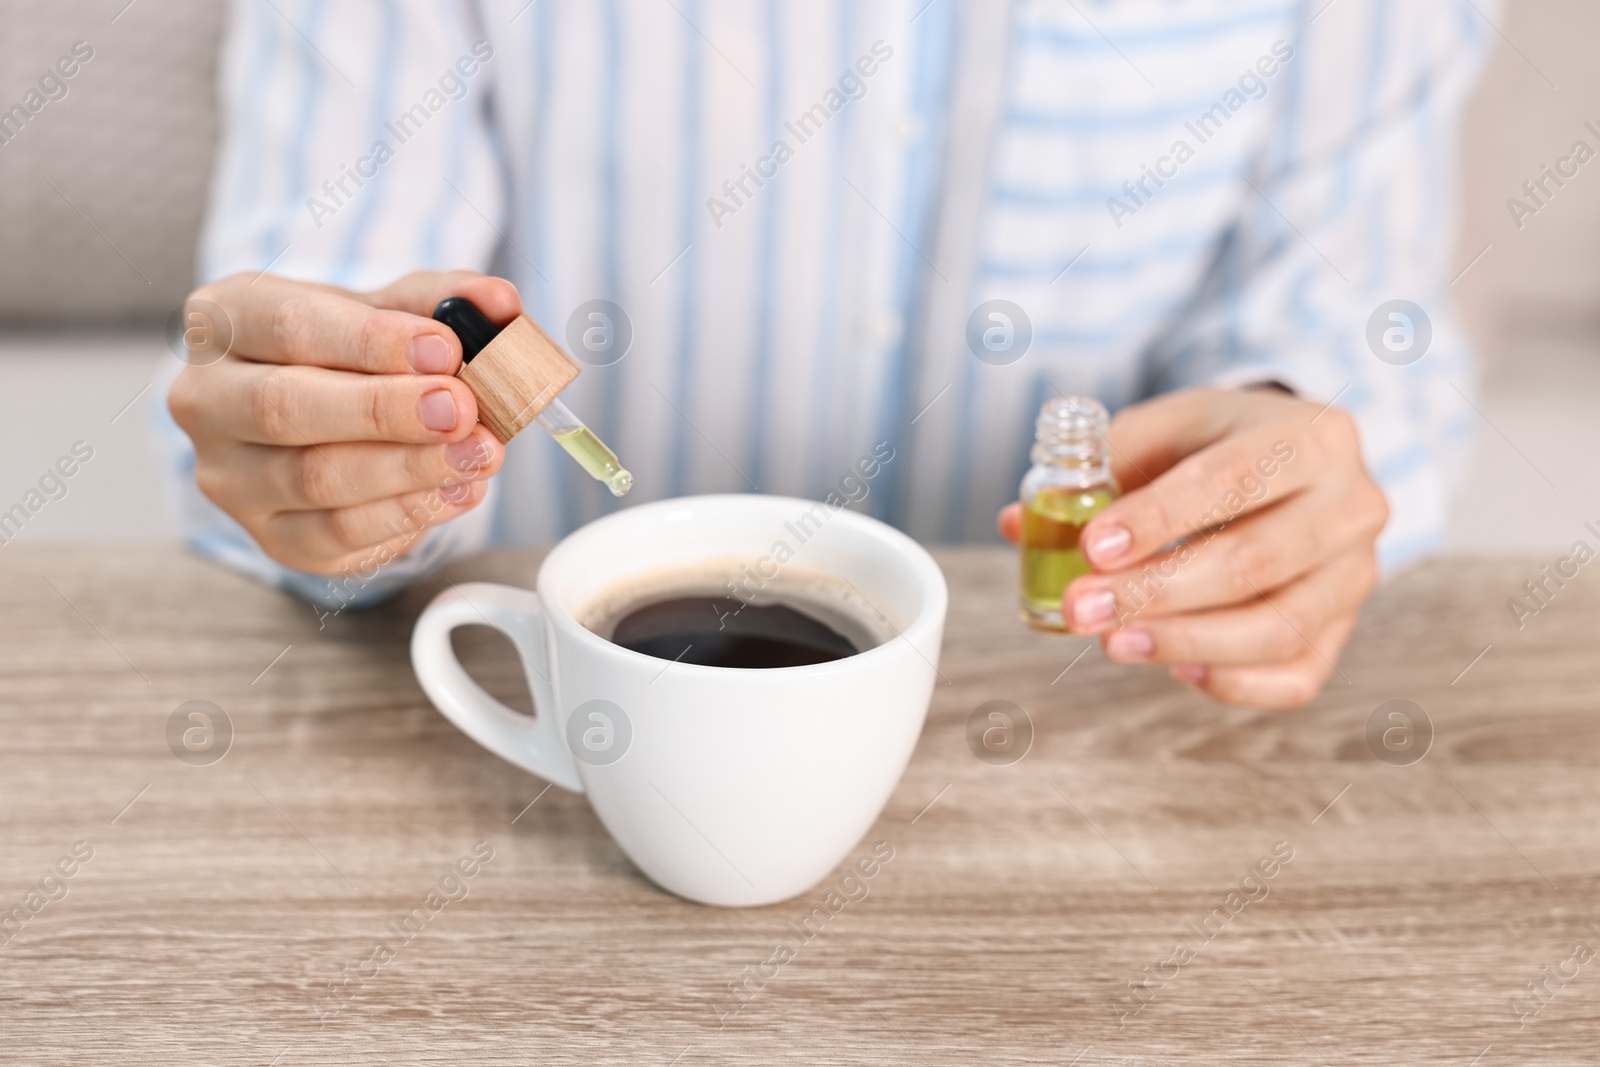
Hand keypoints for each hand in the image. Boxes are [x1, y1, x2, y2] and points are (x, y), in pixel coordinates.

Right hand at [168, 270, 516, 575]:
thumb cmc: (351, 352)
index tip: (446, 348)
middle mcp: (206, 399)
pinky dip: (408, 513)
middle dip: (383, 410)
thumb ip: (445, 300)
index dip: (372, 340)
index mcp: (226, 319)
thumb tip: (499, 302)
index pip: (290, 325)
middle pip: (285, 407)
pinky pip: (338, 533)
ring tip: (478, 453)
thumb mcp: (393, 309)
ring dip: (409, 468)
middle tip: (460, 408)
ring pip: (314, 478)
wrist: (327, 416)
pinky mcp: (271, 537)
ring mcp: (230, 476)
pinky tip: (460, 490)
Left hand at [998, 387, 1387, 707]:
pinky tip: (1175, 667)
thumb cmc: (1216, 445)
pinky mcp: (1345, 628)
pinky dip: (1233, 682)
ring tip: (1112, 643)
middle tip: (1081, 609)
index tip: (1091, 548)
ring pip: (1279, 627)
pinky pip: (1297, 676)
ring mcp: (1357, 573)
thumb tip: (1018, 525)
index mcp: (1312, 436)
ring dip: (1185, 642)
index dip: (1158, 519)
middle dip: (1156, 591)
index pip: (1233, 480)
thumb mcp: (1163, 431)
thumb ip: (1097, 471)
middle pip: (1256, 562)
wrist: (1289, 464)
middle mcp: (1352, 504)